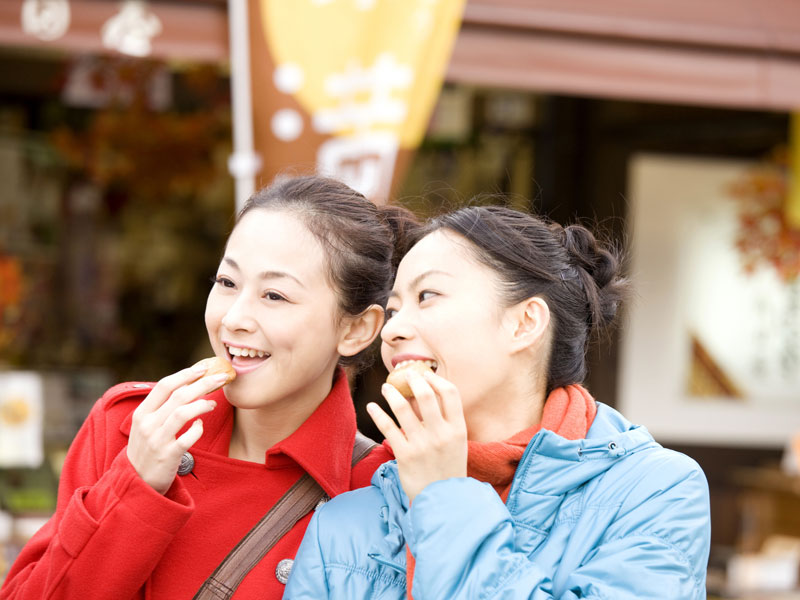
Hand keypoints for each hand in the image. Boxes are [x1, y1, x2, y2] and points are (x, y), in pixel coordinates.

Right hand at [126, 367, 226, 493]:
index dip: (186, 374)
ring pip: (183, 413)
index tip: (204, 368)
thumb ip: (162, 407)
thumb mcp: (146, 425)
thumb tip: (188, 384)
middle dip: (203, 383)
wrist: (136, 482)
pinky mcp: (168, 455)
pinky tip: (200, 426)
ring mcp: (157, 440)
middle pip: (179, 395)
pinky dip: (198, 429)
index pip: (164, 386)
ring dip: (203, 404)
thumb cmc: (147, 448)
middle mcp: (147, 424)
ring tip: (213, 403)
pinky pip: (188, 437)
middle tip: (220, 378)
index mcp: (142, 413)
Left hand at [368, 369, 466, 501]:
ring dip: (391, 393)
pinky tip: (371, 406)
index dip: (436, 379)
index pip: (450, 393)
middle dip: (412, 379)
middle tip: (405, 373)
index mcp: (458, 429)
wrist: (442, 501)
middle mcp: (441, 434)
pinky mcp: (404, 455)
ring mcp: (422, 444)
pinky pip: (387, 428)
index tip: (426, 375)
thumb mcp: (456, 443)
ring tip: (386, 387)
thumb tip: (427, 392)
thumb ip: (446, 421)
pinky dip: (377, 414)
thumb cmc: (448, 468)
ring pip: (402, 407)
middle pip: (425, 394)